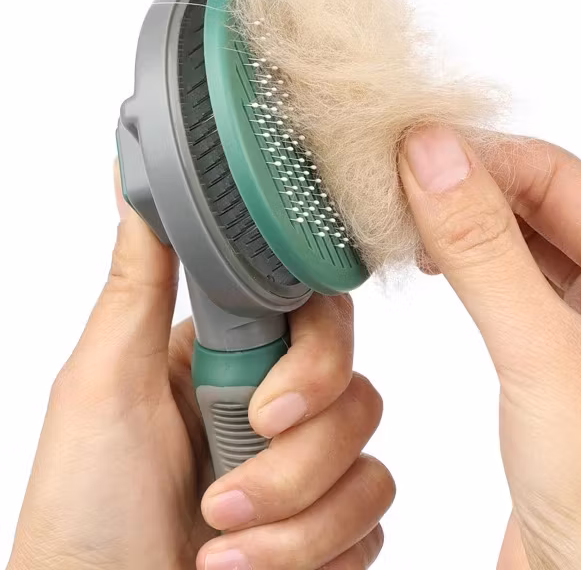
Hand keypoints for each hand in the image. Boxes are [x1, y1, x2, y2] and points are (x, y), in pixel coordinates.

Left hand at [8, 167, 392, 569]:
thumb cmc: (85, 512)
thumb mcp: (103, 382)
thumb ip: (140, 276)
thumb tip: (133, 174)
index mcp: (234, 360)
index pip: (320, 321)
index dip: (316, 358)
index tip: (272, 407)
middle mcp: (278, 410)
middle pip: (356, 395)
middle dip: (295, 459)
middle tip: (222, 496)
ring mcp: (308, 474)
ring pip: (369, 469)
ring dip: (292, 522)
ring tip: (218, 548)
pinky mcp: (328, 534)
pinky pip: (370, 526)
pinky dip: (311, 557)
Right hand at [401, 128, 580, 569]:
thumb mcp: (541, 354)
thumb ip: (483, 247)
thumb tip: (432, 152)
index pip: (561, 176)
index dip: (483, 157)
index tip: (409, 148)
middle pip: (542, 202)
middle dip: (469, 189)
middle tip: (394, 180)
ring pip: (523, 241)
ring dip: (465, 224)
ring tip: (406, 216)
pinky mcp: (562, 358)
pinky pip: (512, 284)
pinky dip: (468, 264)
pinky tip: (432, 260)